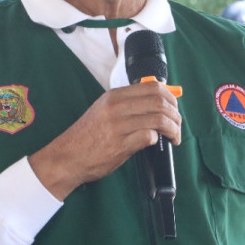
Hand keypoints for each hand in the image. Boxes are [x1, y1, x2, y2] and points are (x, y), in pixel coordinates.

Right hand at [29, 81, 181, 200]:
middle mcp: (116, 106)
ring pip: (158, 118)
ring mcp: (118, 125)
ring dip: (173, 129)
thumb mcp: (105, 111)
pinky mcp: (119, 145)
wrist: (67, 157)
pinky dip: (157, 139)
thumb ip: (128, 105)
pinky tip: (157, 144)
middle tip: (177, 126)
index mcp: (114, 96)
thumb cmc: (88, 136)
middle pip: (160, 102)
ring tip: (174, 137)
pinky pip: (148, 136)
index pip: (153, 87)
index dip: (170, 97)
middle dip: (175, 115)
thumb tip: (157, 104)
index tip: (175, 108)